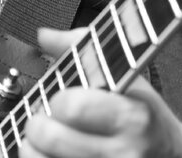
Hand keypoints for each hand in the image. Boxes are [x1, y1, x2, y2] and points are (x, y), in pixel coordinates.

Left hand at [20, 27, 181, 157]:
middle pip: (49, 137)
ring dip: (34, 148)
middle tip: (48, 120)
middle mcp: (121, 155)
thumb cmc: (146, 115)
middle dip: (39, 123)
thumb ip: (84, 49)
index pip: (72, 107)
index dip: (59, 99)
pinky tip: (54, 155)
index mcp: (131, 117)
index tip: (64, 99)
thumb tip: (45, 34)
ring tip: (50, 140)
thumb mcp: (127, 77)